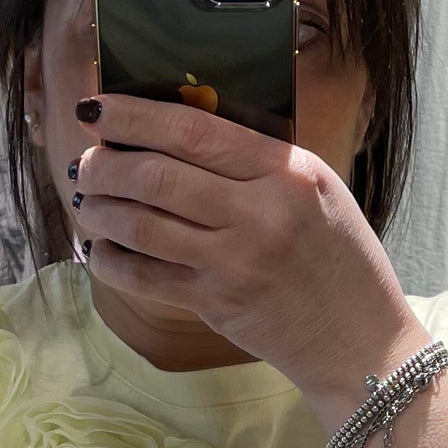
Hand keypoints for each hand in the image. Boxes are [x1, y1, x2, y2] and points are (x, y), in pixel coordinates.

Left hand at [71, 93, 427, 411]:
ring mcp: (236, 262)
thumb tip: (171, 130)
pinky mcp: (217, 304)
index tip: (98, 108)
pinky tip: (100, 250)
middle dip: (105, 165)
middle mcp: (260, 214)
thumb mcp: (315, 188)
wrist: (361, 340)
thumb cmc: (339, 257)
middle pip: (155, 175)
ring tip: (90, 201)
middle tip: (86, 163)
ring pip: (140, 225)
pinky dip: (110, 260)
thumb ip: (255, 160)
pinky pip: (143, 278)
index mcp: (287, 172)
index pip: (194, 129)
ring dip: (101, 210)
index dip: (135, 115)